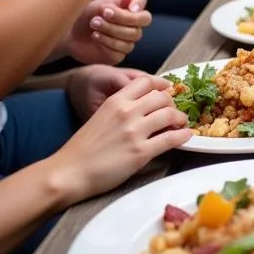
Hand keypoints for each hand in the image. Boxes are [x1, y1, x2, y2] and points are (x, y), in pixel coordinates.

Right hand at [46, 75, 190, 204]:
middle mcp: (127, 112)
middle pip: (162, 97)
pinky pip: (170, 139)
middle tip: (174, 113)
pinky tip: (185, 135)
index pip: (146, 82)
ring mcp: (135, 132)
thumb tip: (146, 108)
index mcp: (116, 100)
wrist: (69, 172)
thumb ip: (122, 108)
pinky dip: (182, 136)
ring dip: (180, 119)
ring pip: (170, 115)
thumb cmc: (83, 148)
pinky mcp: (141, 152)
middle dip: (172, 104)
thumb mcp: (101, 116)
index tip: (167, 94)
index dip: (160, 87)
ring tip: (181, 123)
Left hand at [64, 0, 150, 64]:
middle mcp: (132, 23)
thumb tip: (134, 10)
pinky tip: (95, 37)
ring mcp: (127, 40)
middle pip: (141, 21)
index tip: (129, 8)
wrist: (69, 34)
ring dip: (110, 30)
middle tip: (100, 16)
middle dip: (121, 19)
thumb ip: (115, 5)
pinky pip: (120, 51)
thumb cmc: (85, 16)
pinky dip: (106, 43)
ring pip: (130, 37)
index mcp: (128, 6)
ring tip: (93, 25)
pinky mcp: (118, 55)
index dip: (139, 2)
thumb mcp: (97, 5)